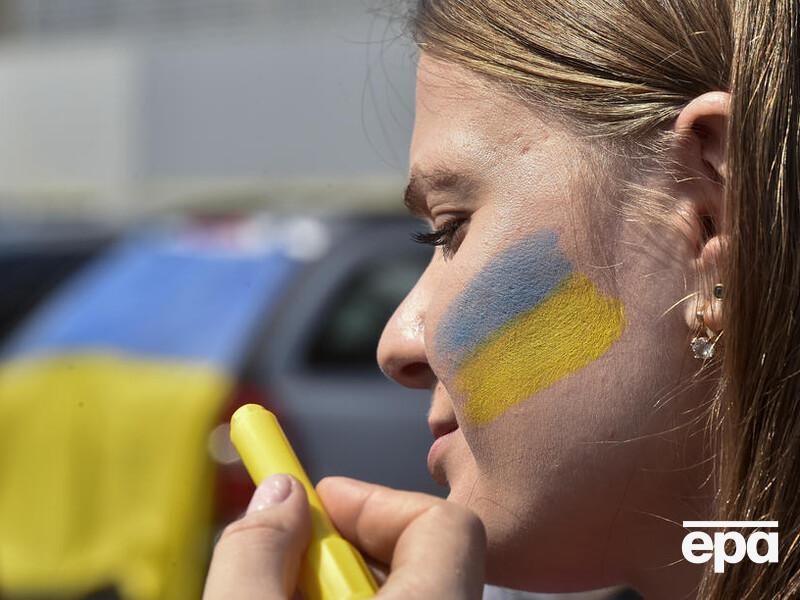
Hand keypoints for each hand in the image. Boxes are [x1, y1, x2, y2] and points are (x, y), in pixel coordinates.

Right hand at [203, 473, 486, 599]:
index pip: (443, 524)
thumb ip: (257, 553)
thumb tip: (279, 494)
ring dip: (339, 586)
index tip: (315, 501)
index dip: (373, 502)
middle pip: (418, 558)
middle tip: (285, 556)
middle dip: (344, 545)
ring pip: (403, 595)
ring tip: (278, 594)